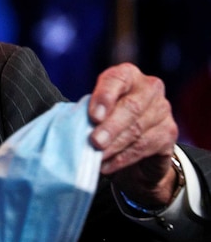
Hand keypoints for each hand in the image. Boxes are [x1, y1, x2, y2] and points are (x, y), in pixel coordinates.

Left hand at [88, 62, 179, 207]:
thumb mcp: (97, 111)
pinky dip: (122, 158)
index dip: (105, 96)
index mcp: (127, 75)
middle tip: (94, 142)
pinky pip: (144, 147)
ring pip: (137, 129)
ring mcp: (163, 110)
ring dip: (114, 146)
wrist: (136, 144)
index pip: (117, 79)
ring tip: (97, 157)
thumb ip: (90, 112)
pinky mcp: (169, 133)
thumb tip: (72, 125)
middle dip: (110, 127)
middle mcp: (149, 88)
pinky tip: (107, 165)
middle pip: (131, 107)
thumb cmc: (108, 120)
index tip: (93, 116)